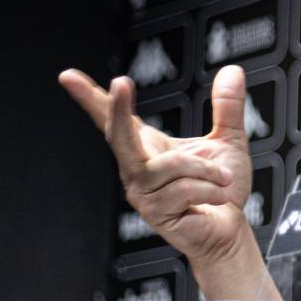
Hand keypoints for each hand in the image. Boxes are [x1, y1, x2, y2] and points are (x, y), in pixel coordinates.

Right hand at [58, 65, 254, 265]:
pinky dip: (211, 189)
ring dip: (206, 168)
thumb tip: (232, 71)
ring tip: (223, 177)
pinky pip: (185, 189)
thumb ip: (227, 107)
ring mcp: (142, 192)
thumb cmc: (223, 189)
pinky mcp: (154, 213)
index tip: (67, 77)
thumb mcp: (229, 140)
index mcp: (149, 146)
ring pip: (170, 165)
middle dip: (118, 109)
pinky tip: (217, 197)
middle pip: (118, 135)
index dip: (90, 98)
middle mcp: (138, 168)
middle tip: (121, 82)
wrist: (231, 228)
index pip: (114, 120)